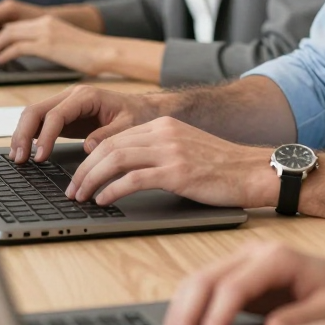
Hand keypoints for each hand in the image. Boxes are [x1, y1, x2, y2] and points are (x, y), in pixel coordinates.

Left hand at [0, 15, 111, 74]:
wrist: (104, 52)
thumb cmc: (88, 52)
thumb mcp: (63, 42)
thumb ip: (47, 42)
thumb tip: (32, 51)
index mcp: (48, 20)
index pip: (16, 23)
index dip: (1, 34)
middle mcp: (44, 22)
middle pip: (8, 26)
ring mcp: (45, 32)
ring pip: (8, 34)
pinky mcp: (47, 45)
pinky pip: (17, 47)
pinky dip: (4, 54)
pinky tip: (0, 62)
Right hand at [10, 84, 167, 162]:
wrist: (142, 109)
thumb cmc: (136, 115)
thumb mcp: (128, 125)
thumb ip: (109, 134)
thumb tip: (89, 147)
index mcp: (86, 96)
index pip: (56, 114)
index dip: (45, 136)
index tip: (40, 156)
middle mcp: (72, 96)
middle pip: (36, 110)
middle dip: (24, 133)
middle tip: (19, 158)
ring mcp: (65, 104)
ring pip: (33, 115)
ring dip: (22, 135)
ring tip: (17, 158)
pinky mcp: (63, 115)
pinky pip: (40, 122)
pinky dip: (29, 136)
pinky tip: (24, 151)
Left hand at [64, 117, 273, 208]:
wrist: (252, 170)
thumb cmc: (221, 166)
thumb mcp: (186, 147)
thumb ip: (159, 149)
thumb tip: (125, 167)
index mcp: (165, 124)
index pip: (115, 136)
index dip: (91, 157)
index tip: (79, 175)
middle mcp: (165, 132)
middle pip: (109, 146)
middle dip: (84, 170)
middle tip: (72, 189)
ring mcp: (171, 150)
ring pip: (116, 159)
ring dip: (91, 180)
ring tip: (81, 197)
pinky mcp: (177, 172)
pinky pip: (134, 179)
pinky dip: (112, 190)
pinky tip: (103, 200)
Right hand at [160, 243, 324, 324]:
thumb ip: (303, 319)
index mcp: (277, 258)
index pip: (232, 288)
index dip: (214, 320)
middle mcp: (255, 254)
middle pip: (206, 279)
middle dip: (186, 316)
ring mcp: (244, 261)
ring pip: (198, 281)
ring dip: (181, 312)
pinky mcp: (240, 275)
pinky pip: (205, 288)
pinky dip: (188, 309)